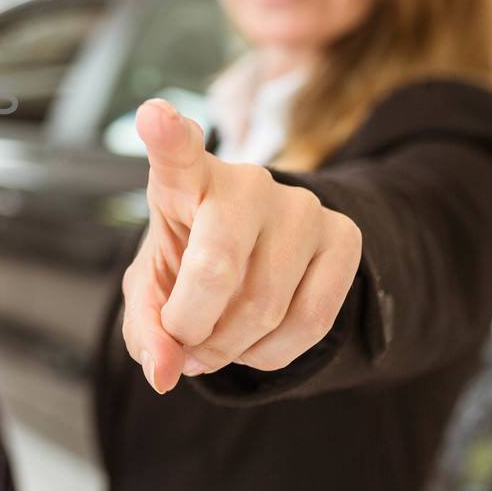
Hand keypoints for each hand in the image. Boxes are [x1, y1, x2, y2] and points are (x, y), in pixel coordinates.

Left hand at [121, 99, 361, 393]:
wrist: (255, 255)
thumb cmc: (189, 261)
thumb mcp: (153, 288)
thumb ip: (146, 327)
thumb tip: (163, 373)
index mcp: (183, 177)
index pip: (174, 149)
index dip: (165, 134)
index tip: (154, 117)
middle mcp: (245, 181)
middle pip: (215, 268)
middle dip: (192, 326)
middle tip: (184, 345)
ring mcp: (300, 206)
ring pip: (263, 308)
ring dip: (229, 349)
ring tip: (215, 343)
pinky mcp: (345, 236)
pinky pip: (310, 322)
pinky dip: (271, 354)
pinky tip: (254, 342)